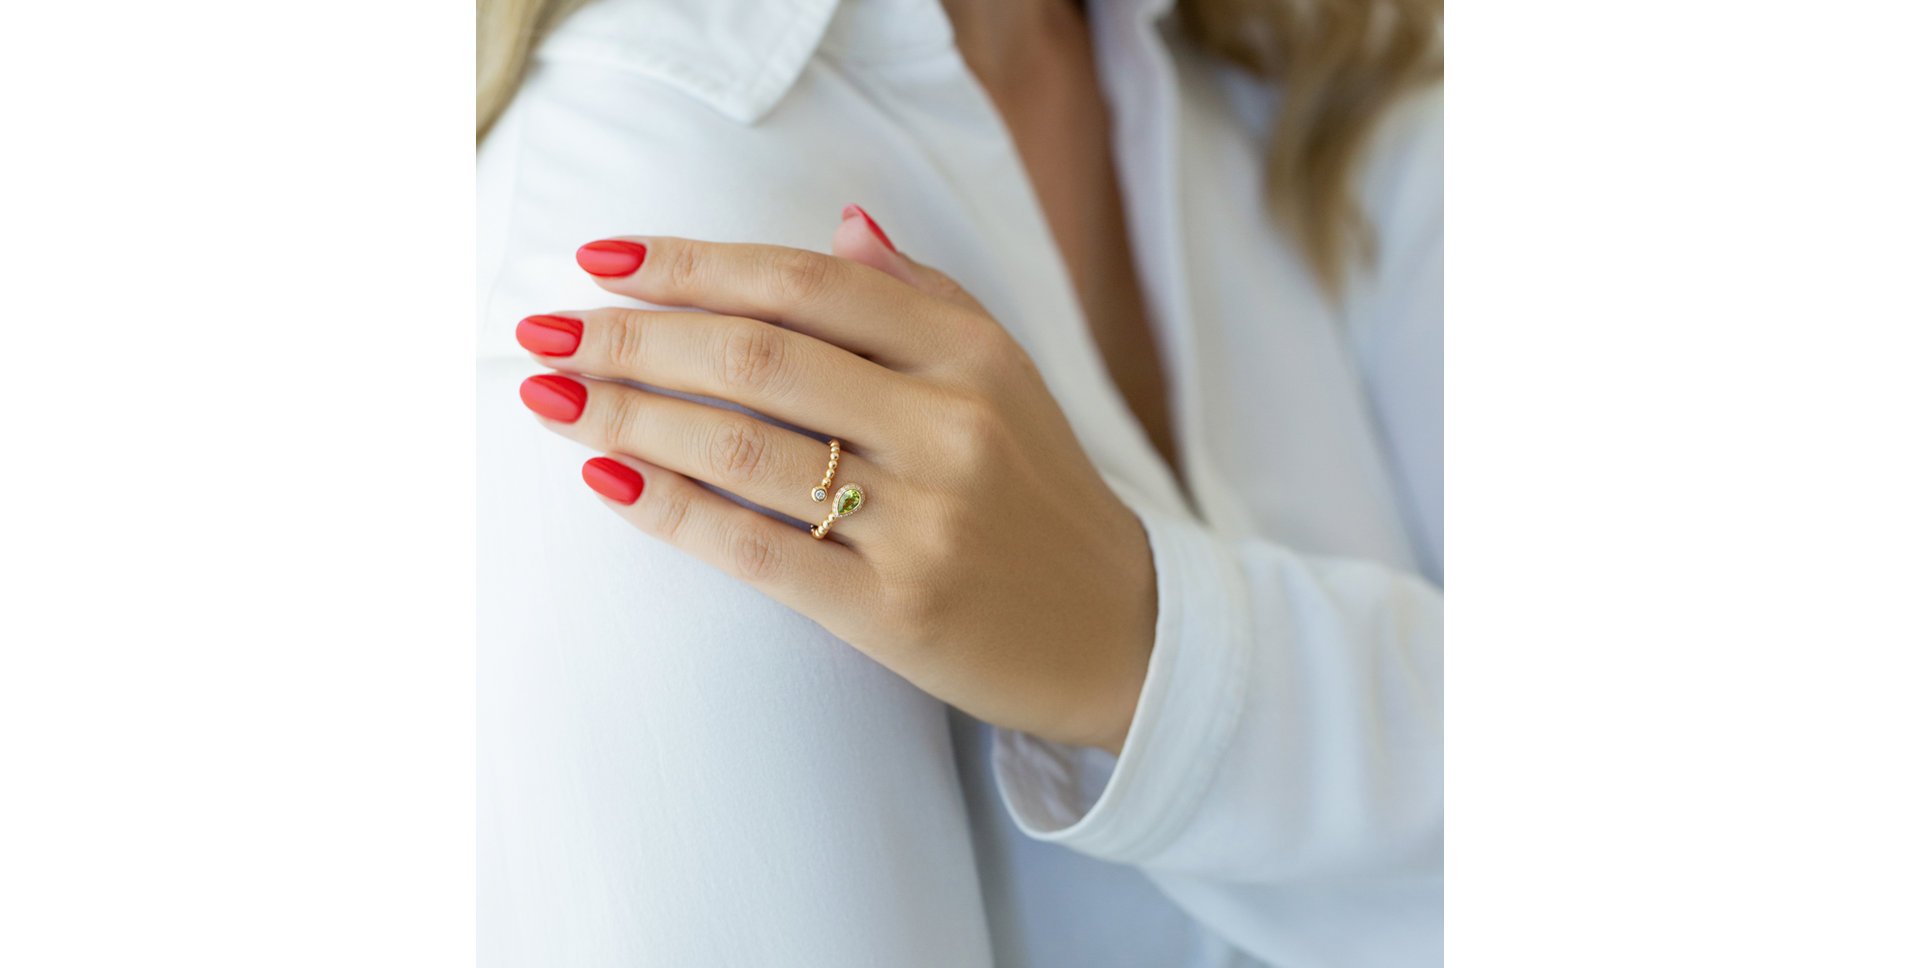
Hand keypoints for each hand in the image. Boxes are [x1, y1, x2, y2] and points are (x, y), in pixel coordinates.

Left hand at [515, 207, 1154, 753]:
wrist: (1120, 635)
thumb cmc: (1039, 495)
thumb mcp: (1005, 376)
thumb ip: (921, 297)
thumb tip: (840, 223)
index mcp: (969, 353)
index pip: (806, 283)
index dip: (693, 264)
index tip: (603, 256)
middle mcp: (950, 425)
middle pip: (758, 356)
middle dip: (633, 336)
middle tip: (546, 329)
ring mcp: (923, 520)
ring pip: (743, 447)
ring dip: (628, 415)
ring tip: (548, 395)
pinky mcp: (894, 609)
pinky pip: (756, 549)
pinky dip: (671, 509)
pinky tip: (606, 479)